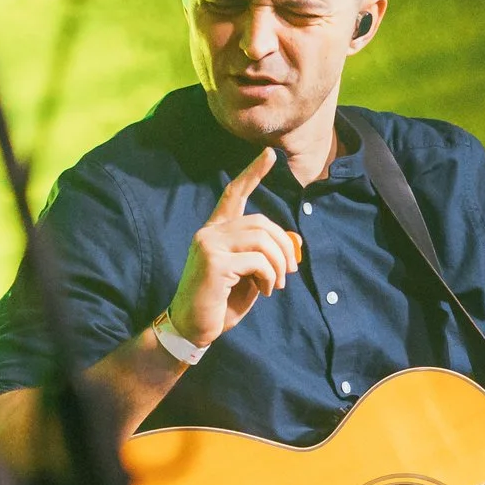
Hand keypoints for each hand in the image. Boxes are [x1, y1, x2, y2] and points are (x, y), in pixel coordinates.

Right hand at [166, 147, 301, 348]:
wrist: (192, 329)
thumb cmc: (219, 304)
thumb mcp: (247, 276)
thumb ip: (263, 257)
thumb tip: (292, 243)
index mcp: (215, 232)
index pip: (234, 194)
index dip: (253, 174)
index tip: (270, 155)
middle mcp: (209, 232)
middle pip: (261, 222)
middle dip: (283, 246)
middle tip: (288, 272)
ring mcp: (209, 244)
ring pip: (262, 240)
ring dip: (277, 265)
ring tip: (274, 285)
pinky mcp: (213, 261)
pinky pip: (256, 260)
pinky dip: (268, 276)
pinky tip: (264, 291)